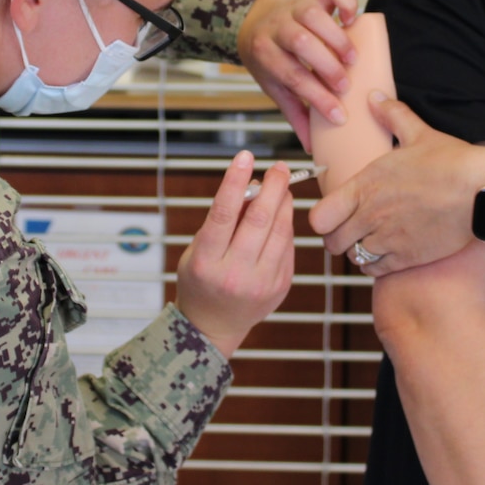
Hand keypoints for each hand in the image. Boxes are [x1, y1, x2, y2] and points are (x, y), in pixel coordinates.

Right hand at [176, 151, 297, 357]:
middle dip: (272, 187)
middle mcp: (234, 274)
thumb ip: (221, 222)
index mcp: (206, 262)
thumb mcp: (197, 251)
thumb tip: (251, 186)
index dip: (235, 182)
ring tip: (283, 185)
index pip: (223, 214)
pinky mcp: (280, 286)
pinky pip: (287, 247)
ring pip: (279, 232)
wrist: (213, 327)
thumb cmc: (200, 281)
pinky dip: (285, 225)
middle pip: (258, 221)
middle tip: (279, 167)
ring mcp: (261, 283)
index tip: (245, 157)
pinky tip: (282, 212)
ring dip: (283, 203)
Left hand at [237, 0, 359, 149]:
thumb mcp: (275, 87)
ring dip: (337, 39)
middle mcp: (278, 28)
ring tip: (352, 59)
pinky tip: (353, 19)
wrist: (253, 22)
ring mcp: (295, 7)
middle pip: (301, 42)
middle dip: (326, 66)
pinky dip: (346, 1)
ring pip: (315, 16)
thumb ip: (296, 114)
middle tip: (345, 85)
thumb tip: (312, 148)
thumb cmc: (270, 60)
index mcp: (266, 54)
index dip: (317, 98)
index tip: (340, 116)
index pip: (292, 77)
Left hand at [308, 93, 484, 275]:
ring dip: (358, 250)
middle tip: (351, 231)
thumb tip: (375, 96)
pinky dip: (376, 265)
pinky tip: (386, 253)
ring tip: (371, 240)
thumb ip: (392, 116)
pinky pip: (375, 270)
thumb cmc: (452, 161)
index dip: (323, 218)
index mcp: (365, 185)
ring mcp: (388, 239)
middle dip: (338, 238)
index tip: (334, 214)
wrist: (482, 191)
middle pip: (332, 242)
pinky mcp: (407, 257)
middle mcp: (370, 215)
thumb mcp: (418, 134)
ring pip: (354, 256)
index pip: (319, 216)